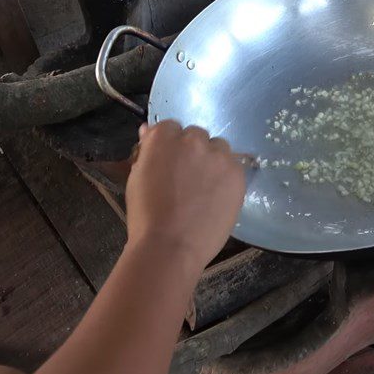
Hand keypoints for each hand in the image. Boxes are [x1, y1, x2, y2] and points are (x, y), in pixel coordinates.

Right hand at [125, 121, 246, 276]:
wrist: (170, 246)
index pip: (170, 128)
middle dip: (192, 151)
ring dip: (212, 160)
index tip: (168, 163)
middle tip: (186, 177)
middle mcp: (193, 140)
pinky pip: (233, 167)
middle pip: (197, 136)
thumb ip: (148, 152)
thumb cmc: (145, 216)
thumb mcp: (137, 178)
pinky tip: (217, 197)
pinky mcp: (237, 173)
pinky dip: (226, 177)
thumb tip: (147, 131)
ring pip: (219, 148)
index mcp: (164, 137)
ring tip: (204, 188)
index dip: (170, 147)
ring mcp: (218, 155)